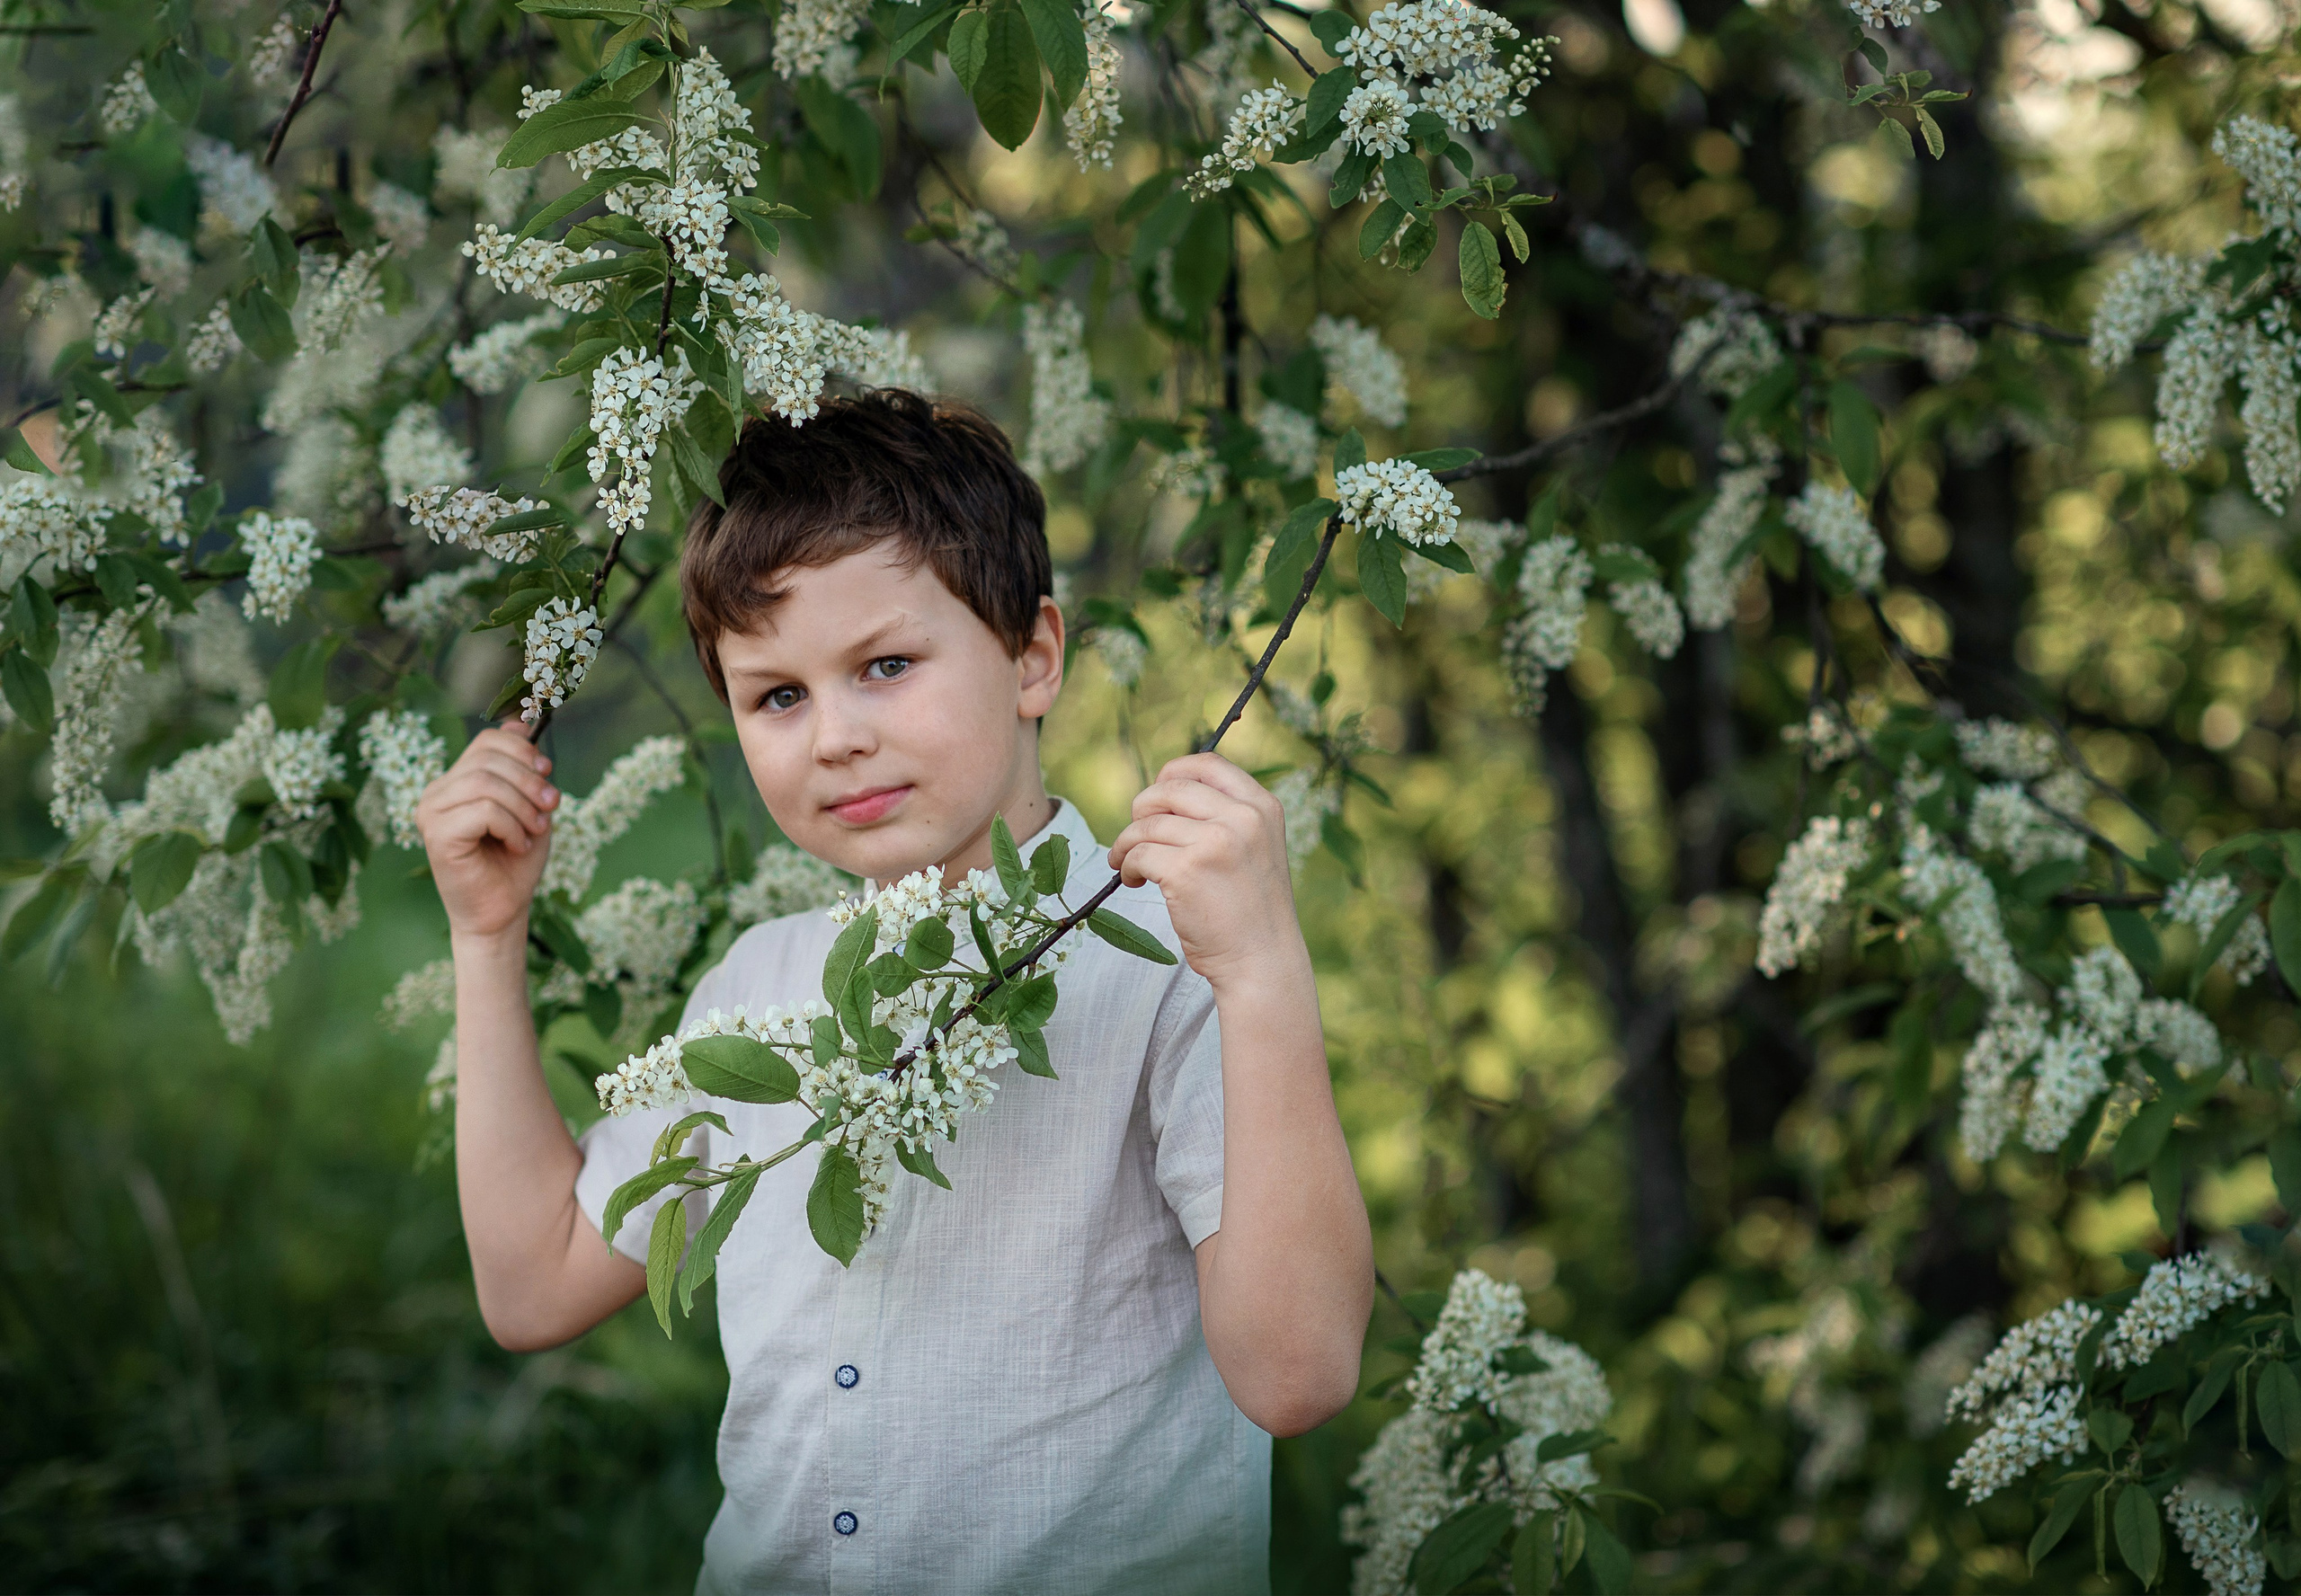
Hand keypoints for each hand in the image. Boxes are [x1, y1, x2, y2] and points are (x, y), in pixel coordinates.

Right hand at [414, 722, 558, 943]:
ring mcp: (431, 812)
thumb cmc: (515, 861)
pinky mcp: (436, 834)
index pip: (488, 741)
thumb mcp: (529, 806)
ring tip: (535, 831)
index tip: (547, 773)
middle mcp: (437, 792)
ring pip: (486, 784)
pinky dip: (512, 827)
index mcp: (457, 780)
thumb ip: (524, 770)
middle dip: (530, 781)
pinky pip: (483, 811)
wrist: (503, 910)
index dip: (524, 751)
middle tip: (551, 807)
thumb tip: (522, 723)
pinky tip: (518, 845)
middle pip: (489, 759)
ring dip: (524, 808)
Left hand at [1106, 752, 1308, 993]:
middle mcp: (1242, 817)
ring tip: (1128, 864)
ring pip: (1147, 823)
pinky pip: (1138, 853)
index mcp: (1262, 807)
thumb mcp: (1255, 848)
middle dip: (1142, 809)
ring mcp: (1215, 841)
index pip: (1208, 764)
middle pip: (1169, 789)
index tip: (1157, 797)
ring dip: (1127, 843)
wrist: (1262, 961)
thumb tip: (1163, 794)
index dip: (1172, 773)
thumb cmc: (1251, 911)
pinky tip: (1134, 880)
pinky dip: (1127, 866)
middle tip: (1136, 836)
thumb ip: (1225, 817)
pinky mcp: (1186, 870)